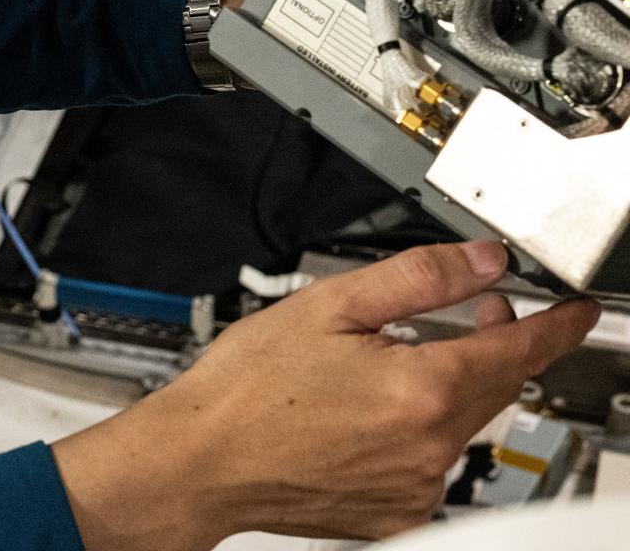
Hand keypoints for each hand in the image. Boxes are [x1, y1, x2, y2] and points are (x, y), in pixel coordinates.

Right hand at [51, 241, 599, 549]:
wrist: (201, 460)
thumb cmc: (246, 389)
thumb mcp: (327, 305)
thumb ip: (416, 278)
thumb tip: (480, 262)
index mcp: (421, 388)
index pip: (519, 349)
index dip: (555, 324)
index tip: (575, 311)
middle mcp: (429, 445)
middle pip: (493, 386)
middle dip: (494, 345)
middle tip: (474, 313)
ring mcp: (415, 485)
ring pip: (460, 424)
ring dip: (449, 387)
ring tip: (393, 361)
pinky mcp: (395, 512)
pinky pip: (429, 463)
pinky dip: (417, 431)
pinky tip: (368, 410)